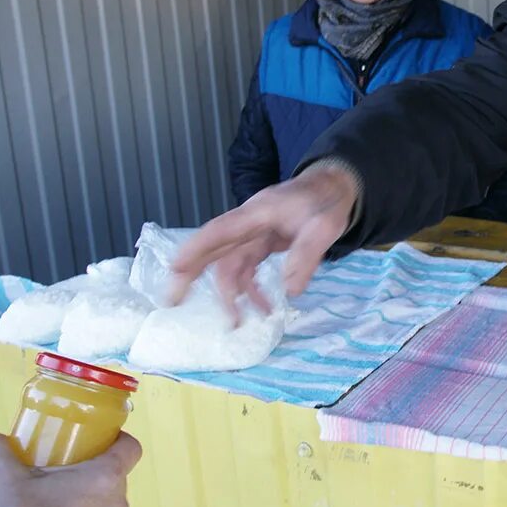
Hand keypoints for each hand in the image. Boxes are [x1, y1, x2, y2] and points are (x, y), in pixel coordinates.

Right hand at [170, 164, 359, 307]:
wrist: (335, 185)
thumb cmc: (326, 200)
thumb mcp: (325, 226)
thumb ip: (306, 255)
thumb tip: (289, 290)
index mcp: (258, 213)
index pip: (220, 231)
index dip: (196, 249)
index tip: (174, 268)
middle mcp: (249, 223)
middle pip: (214, 249)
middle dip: (190, 273)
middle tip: (172, 301)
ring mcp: (254, 234)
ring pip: (231, 264)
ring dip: (232, 292)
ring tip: (239, 321)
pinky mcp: (263, 243)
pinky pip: (248, 268)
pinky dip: (251, 289)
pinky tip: (261, 306)